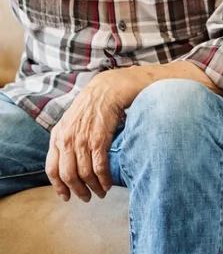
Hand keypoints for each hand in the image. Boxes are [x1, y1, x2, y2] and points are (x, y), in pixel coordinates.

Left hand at [46, 71, 128, 202]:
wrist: (109, 88)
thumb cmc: (92, 104)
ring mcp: (82, 140)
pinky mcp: (99, 139)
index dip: (59, 187)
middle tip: (87, 197)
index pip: (52, 169)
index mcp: (57, 135)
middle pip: (68, 175)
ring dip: (93, 187)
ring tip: (101, 192)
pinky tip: (108, 183)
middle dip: (78, 190)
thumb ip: (65, 138)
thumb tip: (66, 161)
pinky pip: (99, 167)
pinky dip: (104, 179)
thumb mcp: (71, 120)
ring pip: (84, 174)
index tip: (67, 196)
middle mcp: (67, 139)